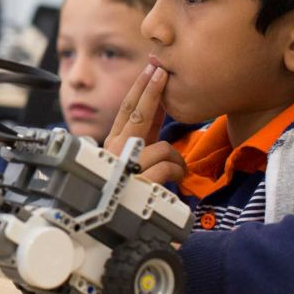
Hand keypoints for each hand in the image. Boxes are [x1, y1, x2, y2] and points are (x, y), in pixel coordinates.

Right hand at [104, 64, 185, 183]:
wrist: (120, 223)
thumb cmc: (133, 187)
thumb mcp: (138, 156)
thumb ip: (145, 134)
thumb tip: (159, 104)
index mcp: (115, 144)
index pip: (128, 110)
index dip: (141, 88)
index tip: (153, 69)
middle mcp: (115, 153)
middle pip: (135, 115)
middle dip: (151, 91)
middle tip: (162, 71)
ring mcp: (125, 168)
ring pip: (161, 147)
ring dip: (176, 159)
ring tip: (179, 170)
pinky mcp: (139, 184)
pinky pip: (168, 168)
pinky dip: (177, 172)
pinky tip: (176, 180)